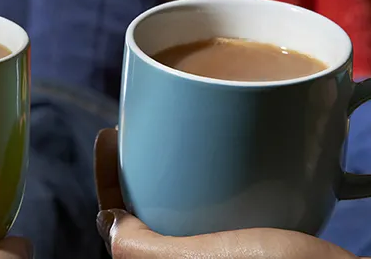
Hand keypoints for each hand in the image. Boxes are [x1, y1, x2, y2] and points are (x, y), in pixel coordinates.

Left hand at [93, 128, 366, 258]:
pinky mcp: (264, 247)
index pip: (119, 222)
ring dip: (185, 170)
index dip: (107, 178)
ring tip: (187, 129)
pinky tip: (235, 153)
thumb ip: (145, 248)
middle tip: (152, 125)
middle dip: (148, 167)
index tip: (113, 132)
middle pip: (156, 209)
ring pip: (194, 207)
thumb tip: (109, 221)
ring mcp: (230, 256)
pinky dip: (224, 179)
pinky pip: (231, 207)